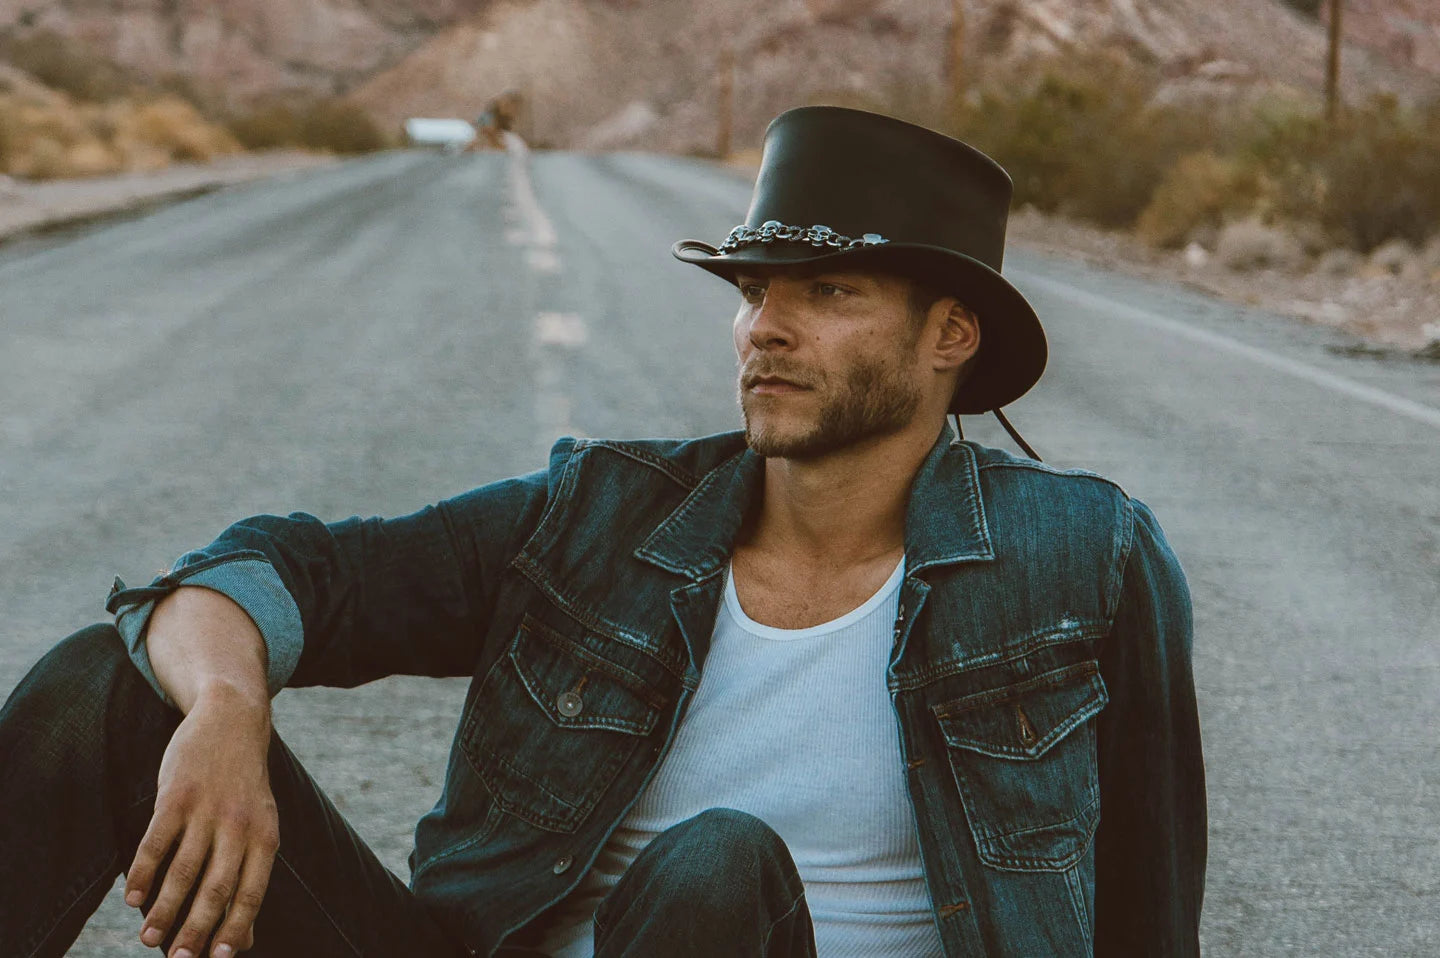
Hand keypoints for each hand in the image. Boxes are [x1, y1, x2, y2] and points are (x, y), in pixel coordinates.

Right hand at [124, 684, 278, 956]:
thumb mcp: (260, 827)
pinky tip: (132, 898)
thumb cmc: (245, 788)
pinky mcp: (176, 796)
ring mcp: (208, 810)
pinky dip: (143, 872)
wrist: (233, 722)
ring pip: (183, 870)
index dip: (237, 926)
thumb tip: (247, 940)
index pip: (252, 891)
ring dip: (164, 909)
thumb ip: (251, 878)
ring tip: (148, 940)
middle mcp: (239, 826)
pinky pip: (156, 842)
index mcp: (266, 837)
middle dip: (196, 929)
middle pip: (216, 888)